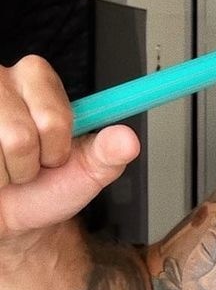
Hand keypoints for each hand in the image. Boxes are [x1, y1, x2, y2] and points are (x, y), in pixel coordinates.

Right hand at [0, 55, 139, 243]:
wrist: (9, 210)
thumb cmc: (44, 185)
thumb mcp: (86, 171)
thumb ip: (108, 154)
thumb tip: (127, 140)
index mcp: (36, 78)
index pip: (53, 118)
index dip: (56, 147)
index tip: (55, 155)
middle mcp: (0, 81)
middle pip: (19, 137)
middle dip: (29, 164)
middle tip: (28, 165)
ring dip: (5, 174)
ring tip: (7, 170)